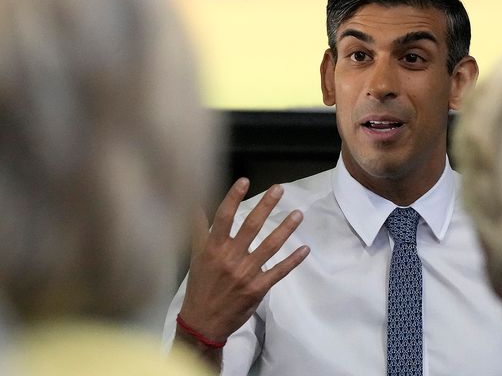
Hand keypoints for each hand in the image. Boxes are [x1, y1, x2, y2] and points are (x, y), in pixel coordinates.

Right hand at [178, 178, 309, 343]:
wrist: (203, 322)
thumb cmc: (200, 287)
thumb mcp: (195, 257)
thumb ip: (197, 231)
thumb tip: (194, 206)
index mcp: (213, 248)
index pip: (224, 218)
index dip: (233, 198)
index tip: (245, 181)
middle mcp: (230, 258)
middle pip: (251, 226)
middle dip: (266, 206)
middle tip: (280, 189)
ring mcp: (246, 273)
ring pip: (270, 246)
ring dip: (285, 229)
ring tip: (298, 214)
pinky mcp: (258, 288)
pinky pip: (279, 271)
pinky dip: (293, 260)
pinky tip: (305, 249)